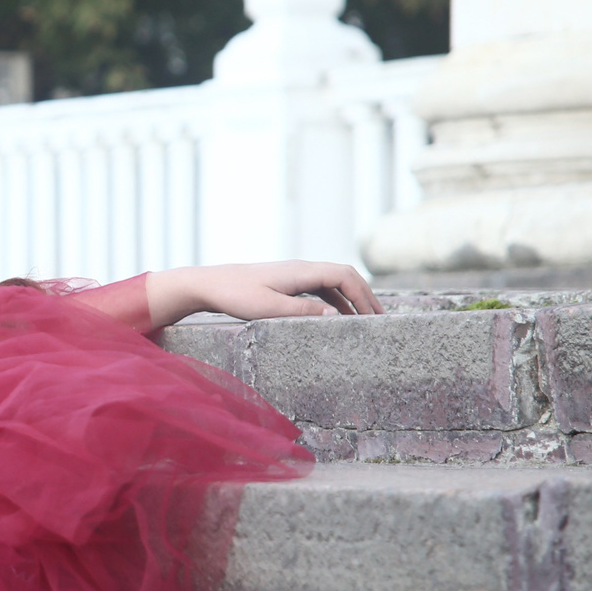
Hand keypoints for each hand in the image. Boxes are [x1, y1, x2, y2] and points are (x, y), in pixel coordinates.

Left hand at [147, 261, 383, 326]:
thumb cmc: (236, 296)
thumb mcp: (269, 308)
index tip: (376, 316)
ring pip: (334, 283)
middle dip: (365, 297)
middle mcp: (302, 268)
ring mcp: (296, 274)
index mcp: (301, 271)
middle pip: (345, 277)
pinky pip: (320, 288)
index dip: (364, 295)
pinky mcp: (288, 282)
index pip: (345, 276)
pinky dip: (336, 301)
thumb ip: (303, 312)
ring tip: (366, 322)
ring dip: (352, 300)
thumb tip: (336, 317)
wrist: (210, 284)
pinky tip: (340, 318)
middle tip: (381, 320)